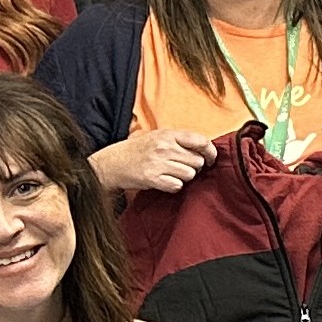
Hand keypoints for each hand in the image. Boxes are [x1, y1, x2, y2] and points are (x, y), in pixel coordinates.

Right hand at [95, 129, 215, 193]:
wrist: (111, 163)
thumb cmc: (137, 150)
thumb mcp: (157, 136)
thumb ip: (179, 140)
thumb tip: (206, 148)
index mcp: (168, 134)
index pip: (201, 141)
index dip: (211, 152)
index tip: (210, 159)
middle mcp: (164, 147)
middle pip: (197, 161)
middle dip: (194, 167)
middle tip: (181, 167)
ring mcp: (158, 163)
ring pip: (189, 175)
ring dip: (184, 177)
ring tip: (170, 173)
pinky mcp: (153, 178)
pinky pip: (177, 186)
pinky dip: (173, 186)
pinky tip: (164, 181)